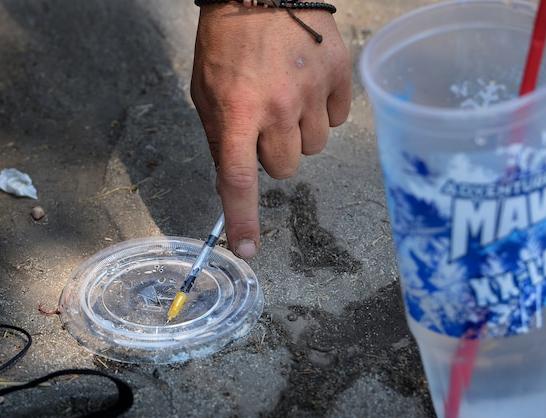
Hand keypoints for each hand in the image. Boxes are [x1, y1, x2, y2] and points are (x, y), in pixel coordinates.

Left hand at [190, 2, 350, 258]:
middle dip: (273, 153)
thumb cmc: (225, 39)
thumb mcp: (206, 90)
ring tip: (287, 97)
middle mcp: (277, 107)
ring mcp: (312, 90)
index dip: (242, 219)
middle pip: (284, 168)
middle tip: (264, 123)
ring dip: (299, 133)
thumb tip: (233, 180)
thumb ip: (222, 137)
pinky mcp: (339, 74)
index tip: (246, 249)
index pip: (239, 179)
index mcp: (236, 111)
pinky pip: (337, 118)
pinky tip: (308, 84)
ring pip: (313, 147)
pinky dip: (323, 110)